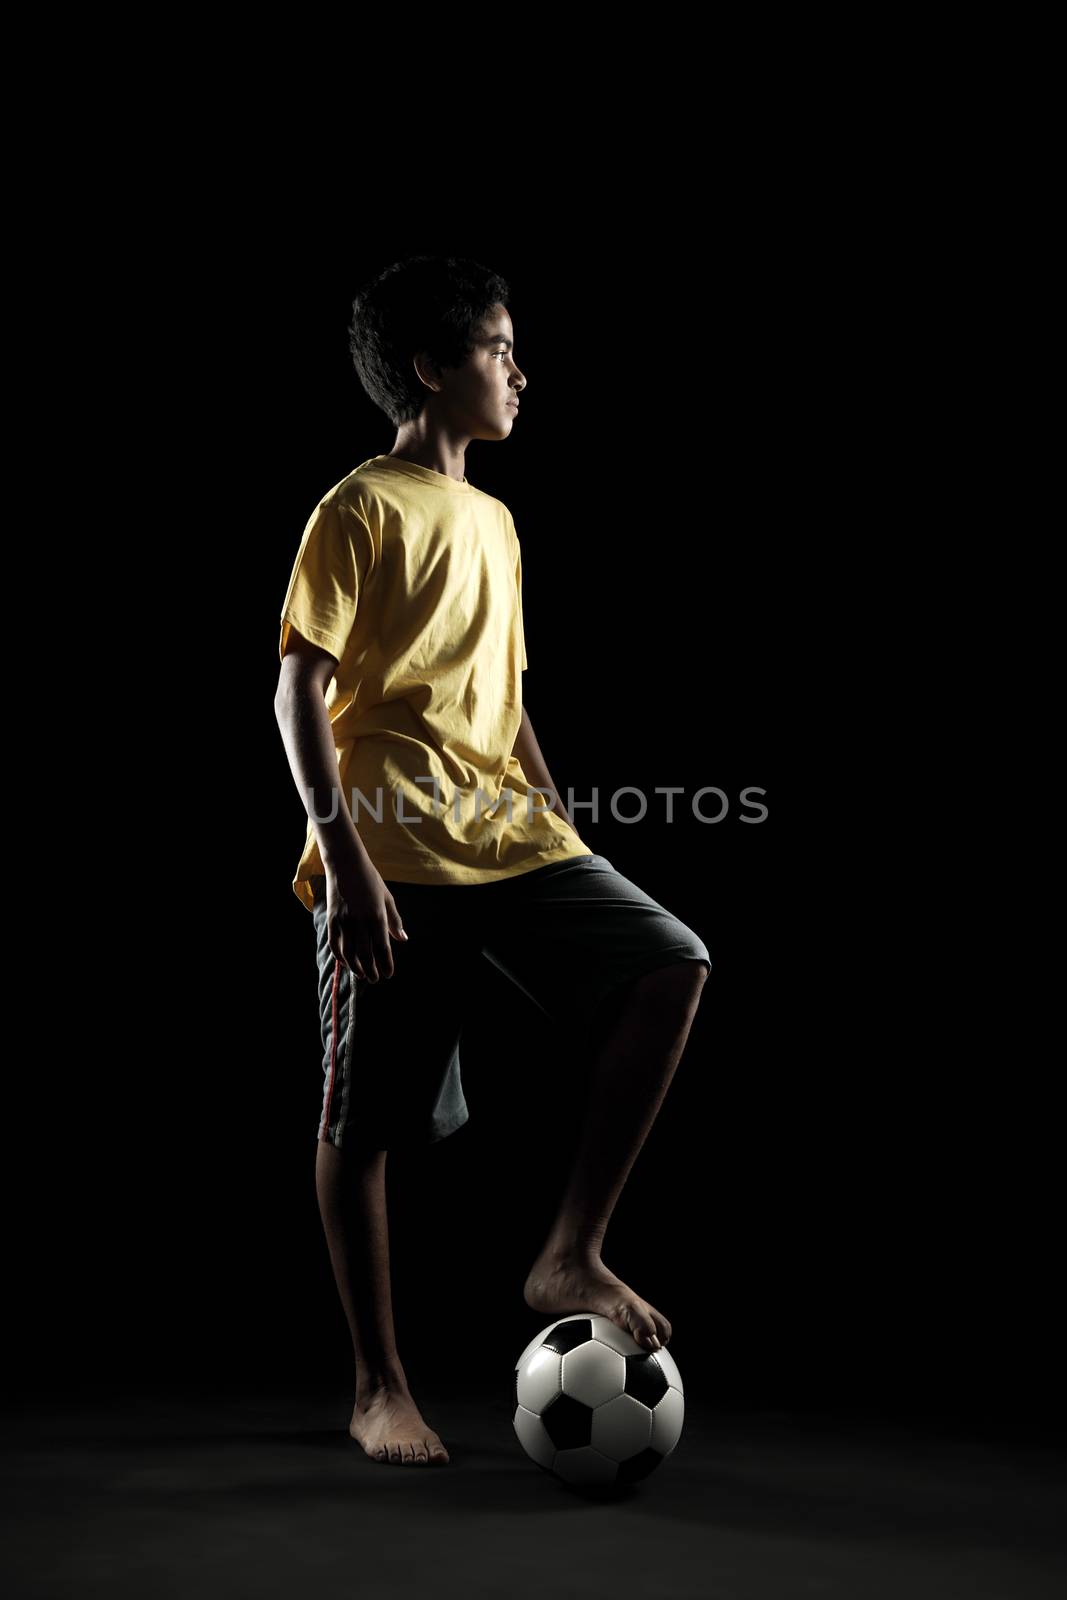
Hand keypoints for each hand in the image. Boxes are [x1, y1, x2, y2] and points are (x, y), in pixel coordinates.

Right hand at [325, 855, 408, 982]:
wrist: (345, 863)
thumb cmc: (370, 879)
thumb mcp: (387, 898)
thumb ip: (395, 920)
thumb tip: (403, 939)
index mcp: (377, 916)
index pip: (383, 947)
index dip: (386, 964)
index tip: (389, 974)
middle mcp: (360, 921)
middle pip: (365, 954)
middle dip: (371, 970)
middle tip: (375, 979)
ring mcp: (344, 921)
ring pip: (349, 953)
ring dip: (356, 967)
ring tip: (362, 974)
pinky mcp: (332, 919)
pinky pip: (335, 944)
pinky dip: (340, 956)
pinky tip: (347, 962)